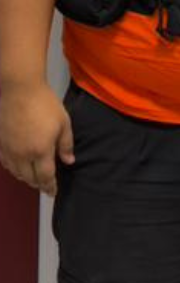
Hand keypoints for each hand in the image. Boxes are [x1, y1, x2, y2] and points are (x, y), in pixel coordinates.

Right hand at [0, 80, 73, 196]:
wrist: (19, 90)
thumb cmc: (45, 104)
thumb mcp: (63, 122)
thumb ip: (66, 144)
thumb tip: (69, 161)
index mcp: (40, 151)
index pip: (45, 177)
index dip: (50, 187)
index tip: (53, 192)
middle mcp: (22, 155)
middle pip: (29, 178)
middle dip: (38, 184)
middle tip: (45, 185)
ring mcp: (8, 150)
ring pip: (16, 173)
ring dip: (25, 177)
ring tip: (33, 177)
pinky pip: (6, 163)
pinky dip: (13, 169)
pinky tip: (18, 165)